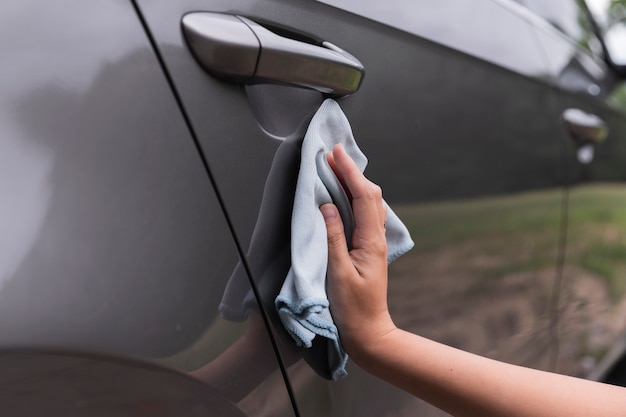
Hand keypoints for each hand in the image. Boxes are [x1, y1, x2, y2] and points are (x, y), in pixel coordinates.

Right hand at [321, 144, 396, 358]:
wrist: (368, 331)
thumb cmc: (352, 307)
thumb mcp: (338, 273)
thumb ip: (333, 238)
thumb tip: (327, 206)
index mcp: (370, 241)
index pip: (362, 197)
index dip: (349, 172)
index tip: (335, 153)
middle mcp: (376, 238)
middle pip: (370, 195)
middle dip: (352, 171)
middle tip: (333, 154)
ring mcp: (374, 243)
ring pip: (370, 203)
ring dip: (355, 182)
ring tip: (338, 168)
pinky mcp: (368, 249)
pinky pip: (365, 215)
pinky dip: (356, 197)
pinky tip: (346, 196)